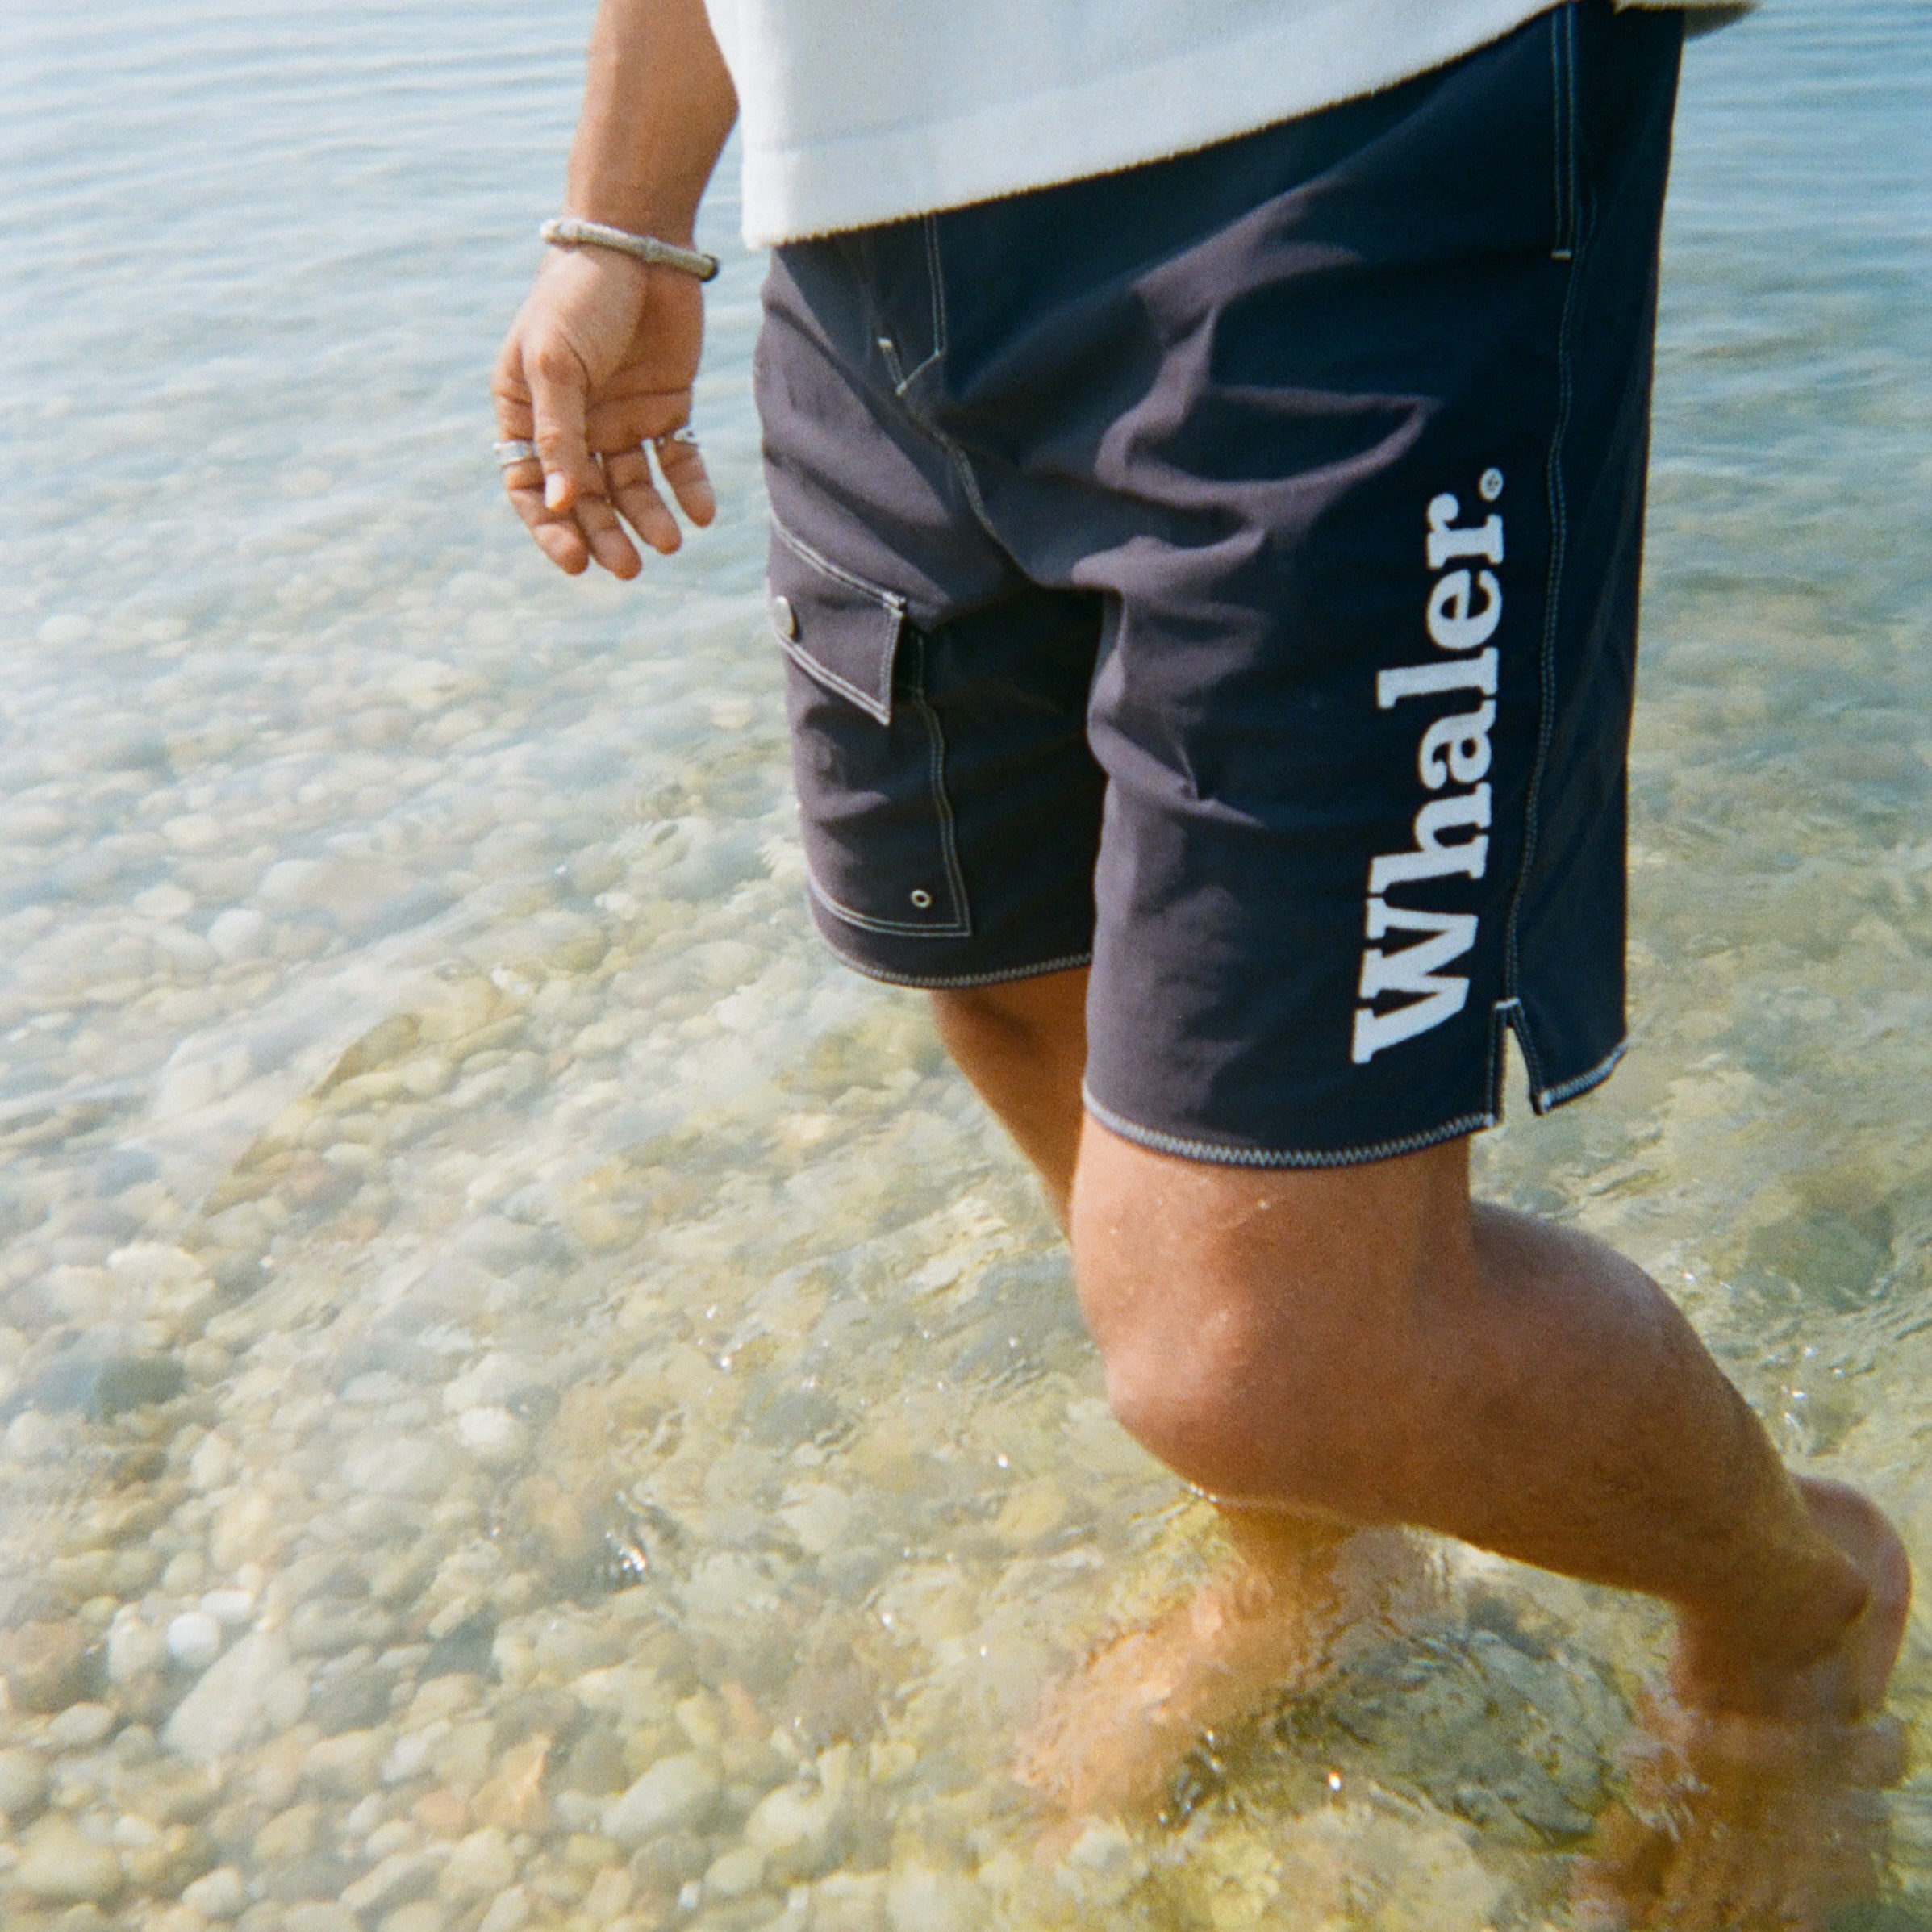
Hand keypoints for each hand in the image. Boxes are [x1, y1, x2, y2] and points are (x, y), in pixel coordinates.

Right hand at [491, 244, 716, 577]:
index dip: (551, 529)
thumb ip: (559, 436)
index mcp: (526, 412)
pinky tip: (701, 512)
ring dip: (648, 518)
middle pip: (586, 498)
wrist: (639, 242)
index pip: (531, 487)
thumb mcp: (556, 365)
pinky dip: (689, 488)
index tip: (576, 562)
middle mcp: (572, 423)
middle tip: (627, 568)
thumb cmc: (579, 296)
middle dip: (605, 535)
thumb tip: (561, 505)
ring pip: (633, 487)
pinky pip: (677, 460)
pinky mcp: (665, 408)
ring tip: (668, 543)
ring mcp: (620, 417)